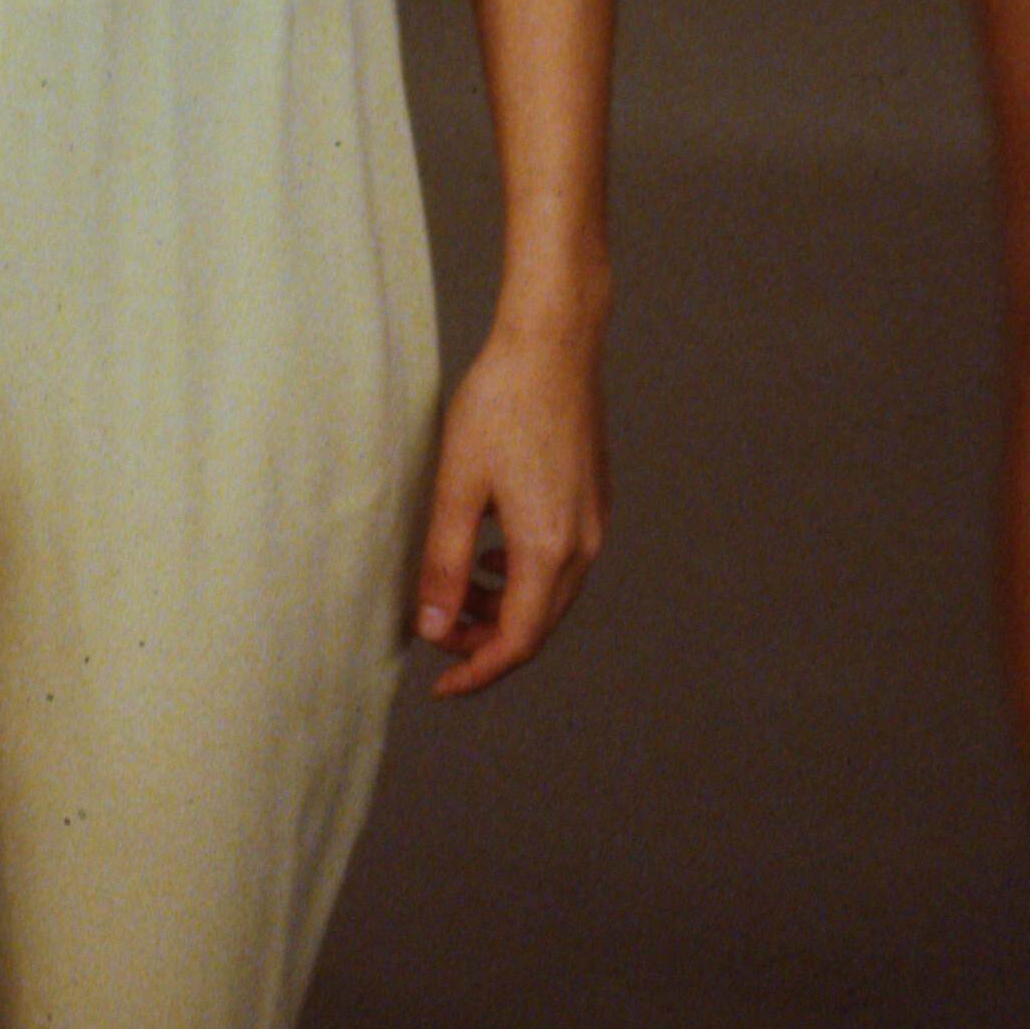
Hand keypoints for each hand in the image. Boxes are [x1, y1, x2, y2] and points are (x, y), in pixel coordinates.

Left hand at [412, 328, 607, 696]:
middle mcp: (583, 544)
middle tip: (440, 638)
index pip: (517, 641)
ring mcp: (595, 522)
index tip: (442, 685)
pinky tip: (492, 552)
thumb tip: (435, 626)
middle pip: (539, 625)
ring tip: (460, 597)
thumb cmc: (501, 404)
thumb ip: (445, 563)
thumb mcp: (456, 488)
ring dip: (507, 609)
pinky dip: (524, 576)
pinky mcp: (594, 500)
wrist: (553, 343)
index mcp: (548, 549)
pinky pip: (562, 562)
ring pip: (551, 594)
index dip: (477, 670)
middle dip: (488, 643)